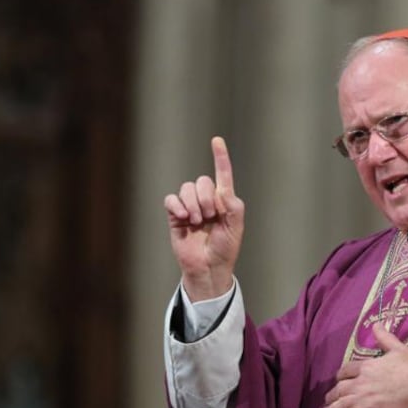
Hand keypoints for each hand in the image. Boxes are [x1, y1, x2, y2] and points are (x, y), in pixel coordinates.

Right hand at [164, 137, 245, 300]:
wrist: (209, 267)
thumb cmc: (225, 248)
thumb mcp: (236, 226)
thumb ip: (233, 205)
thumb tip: (222, 190)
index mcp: (224, 200)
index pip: (222, 174)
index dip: (220, 157)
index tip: (216, 140)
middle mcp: (206, 200)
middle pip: (202, 181)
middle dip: (206, 198)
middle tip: (210, 217)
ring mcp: (190, 207)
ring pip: (186, 188)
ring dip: (193, 204)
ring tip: (197, 222)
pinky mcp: (175, 216)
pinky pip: (171, 200)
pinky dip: (177, 206)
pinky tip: (184, 218)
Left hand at [323, 324, 407, 407]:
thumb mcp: (398, 348)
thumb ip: (384, 337)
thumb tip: (376, 324)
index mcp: (366, 366)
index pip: (345, 371)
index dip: (340, 377)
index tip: (339, 381)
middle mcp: (360, 382)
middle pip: (339, 389)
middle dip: (332, 395)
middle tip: (329, 400)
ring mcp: (362, 399)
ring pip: (340, 405)